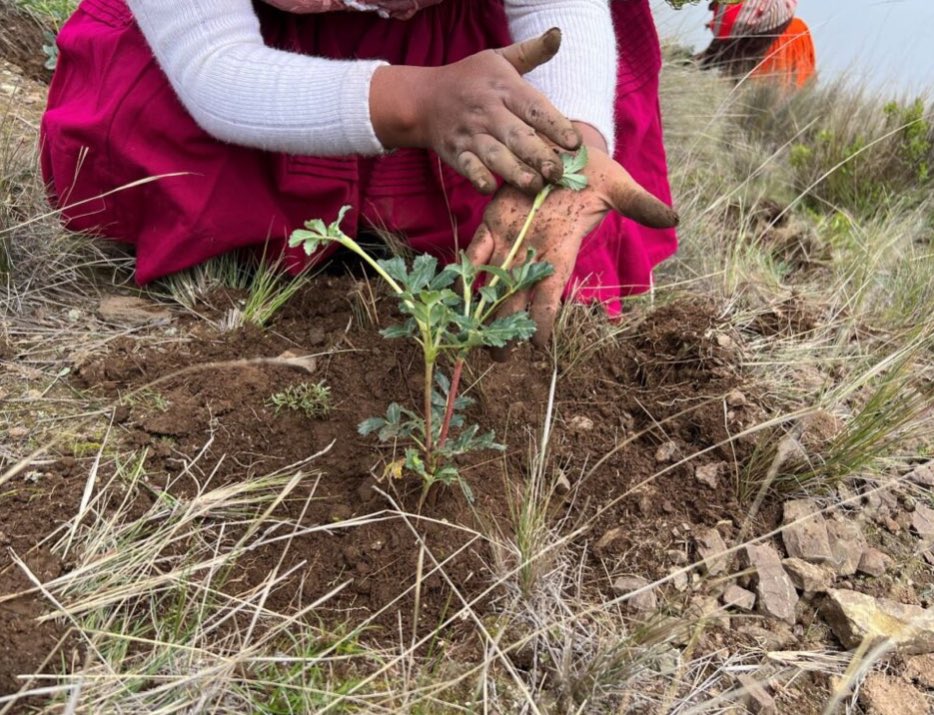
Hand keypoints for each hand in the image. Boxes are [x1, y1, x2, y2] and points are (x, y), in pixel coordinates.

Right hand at [370, 29, 580, 193]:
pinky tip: (490, 188)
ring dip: (513, 171)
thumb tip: (558, 34)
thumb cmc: (470, 79)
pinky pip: (467, 166)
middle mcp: (489, 112)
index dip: (556, 125)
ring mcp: (471, 134)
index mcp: (505, 89)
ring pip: (495, 155)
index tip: (574, 144)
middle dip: (538, 155)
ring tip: (533, 186)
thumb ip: (531, 51)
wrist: (423, 98)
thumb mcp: (499, 58)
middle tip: (557, 173)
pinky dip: (477, 177)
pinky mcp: (456, 152)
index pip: (535, 108)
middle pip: (517, 136)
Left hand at [465, 145, 677, 351]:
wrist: (564, 152)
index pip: (551, 296)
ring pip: (493, 282)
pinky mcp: (492, 223)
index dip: (545, 322)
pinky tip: (453, 292)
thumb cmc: (594, 173)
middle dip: (507, 331)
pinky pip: (476, 252)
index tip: (540, 348)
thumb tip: (672, 217)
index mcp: (561, 251)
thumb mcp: (618, 187)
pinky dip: (465, 271)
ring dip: (481, 309)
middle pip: (517, 301)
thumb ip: (639, 205)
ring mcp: (511, 240)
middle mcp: (533, 253)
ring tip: (468, 336)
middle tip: (497, 358)